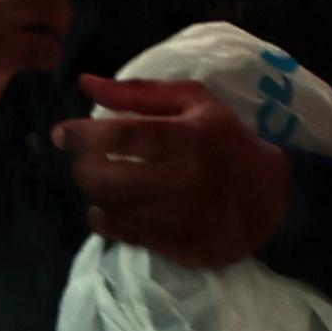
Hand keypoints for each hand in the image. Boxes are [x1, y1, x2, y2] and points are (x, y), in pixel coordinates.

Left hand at [54, 76, 292, 268]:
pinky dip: (108, 222)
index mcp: (187, 136)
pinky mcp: (180, 247)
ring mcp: (181, 218)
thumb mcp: (194, 101)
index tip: (61, 134)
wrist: (271, 197)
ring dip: (95, 196)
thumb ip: (139, 92)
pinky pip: (125, 237)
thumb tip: (86, 83)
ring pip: (111, 211)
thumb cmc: (226, 140)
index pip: (120, 135)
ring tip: (102, 184)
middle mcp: (183, 179)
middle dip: (84, 169)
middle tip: (86, 161)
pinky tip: (112, 210)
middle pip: (107, 179)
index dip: (82, 134)